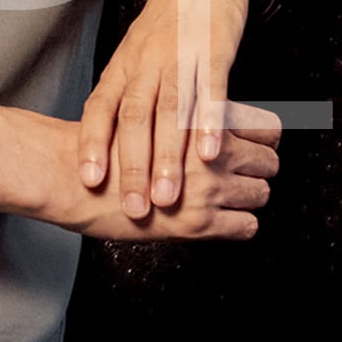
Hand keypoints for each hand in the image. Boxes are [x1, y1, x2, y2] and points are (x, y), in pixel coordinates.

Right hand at [33, 102, 279, 240]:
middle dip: (260, 169)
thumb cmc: (104, 146)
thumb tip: (215, 124)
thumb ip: (189, 118)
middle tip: (245, 173)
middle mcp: (210, 152)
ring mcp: (208, 188)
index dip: (265, 138)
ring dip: (249, 197)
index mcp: (203, 121)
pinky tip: (223, 220)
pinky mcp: (200, 223)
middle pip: (269, 161)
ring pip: (261, 193)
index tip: (258, 144)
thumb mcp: (154, 115)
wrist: (72, 178)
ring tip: (231, 197)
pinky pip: (247, 226)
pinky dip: (240, 224)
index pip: (266, 127)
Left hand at [80, 0, 251, 219]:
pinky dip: (208, 123)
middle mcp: (146, 62)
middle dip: (133, 167)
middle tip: (134, 209)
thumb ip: (127, 94)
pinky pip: (210, 90)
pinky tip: (209, 153)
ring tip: (169, 198)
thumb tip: (110, 141)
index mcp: (124, 66)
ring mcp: (179, 55)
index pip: (100, 108)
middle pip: (134, 118)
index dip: (93, 145)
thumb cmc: (169, 20)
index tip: (88, 182)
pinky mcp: (214, 49)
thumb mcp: (137, 54)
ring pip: (170, 111)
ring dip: (168, 157)